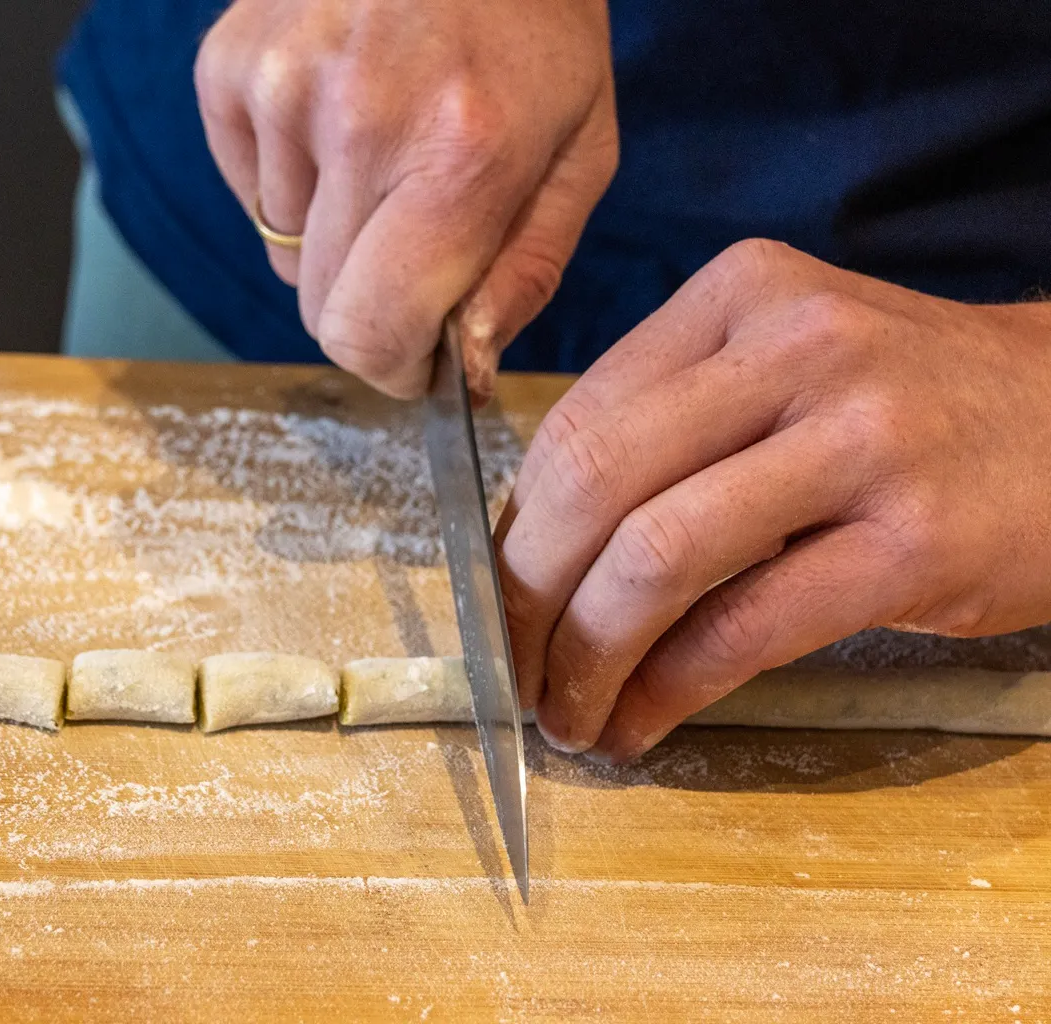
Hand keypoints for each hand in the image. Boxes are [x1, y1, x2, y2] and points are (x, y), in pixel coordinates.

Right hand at [195, 0, 616, 401]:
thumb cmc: (534, 26)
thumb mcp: (579, 152)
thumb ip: (524, 273)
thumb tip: (465, 370)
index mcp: (459, 157)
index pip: (367, 333)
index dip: (392, 365)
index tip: (416, 357)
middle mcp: (357, 120)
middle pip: (318, 307)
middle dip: (369, 301)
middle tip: (414, 242)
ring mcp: (279, 86)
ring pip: (283, 250)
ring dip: (332, 233)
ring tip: (384, 151)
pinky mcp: (229, 66)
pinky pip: (249, 191)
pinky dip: (291, 179)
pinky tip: (339, 118)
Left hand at [495, 239, 1050, 761]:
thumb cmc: (910, 408)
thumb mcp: (788, 365)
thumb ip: (670, 422)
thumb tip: (534, 540)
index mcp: (740, 296)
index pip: (576, 419)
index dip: (514, 528)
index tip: (499, 597)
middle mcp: (794, 348)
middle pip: (595, 482)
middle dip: (526, 597)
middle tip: (512, 669)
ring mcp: (860, 439)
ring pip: (656, 557)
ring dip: (587, 655)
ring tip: (569, 713)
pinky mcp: (912, 540)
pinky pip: (743, 627)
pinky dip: (669, 690)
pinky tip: (643, 722)